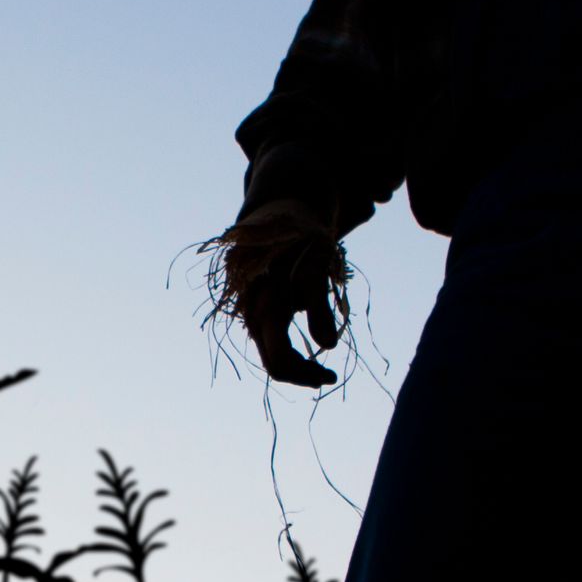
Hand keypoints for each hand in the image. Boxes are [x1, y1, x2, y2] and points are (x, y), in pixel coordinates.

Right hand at [218, 198, 347, 387]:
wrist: (281, 205)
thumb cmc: (301, 231)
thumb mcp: (317, 261)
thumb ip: (319, 303)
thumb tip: (329, 345)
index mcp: (263, 304)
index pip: (279, 360)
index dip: (305, 375)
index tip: (330, 376)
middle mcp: (251, 311)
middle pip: (272, 361)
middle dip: (301, 372)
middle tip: (328, 375)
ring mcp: (251, 307)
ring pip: (269, 349)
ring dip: (294, 360)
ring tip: (318, 362)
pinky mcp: (256, 302)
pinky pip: (269, 335)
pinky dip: (287, 344)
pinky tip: (307, 338)